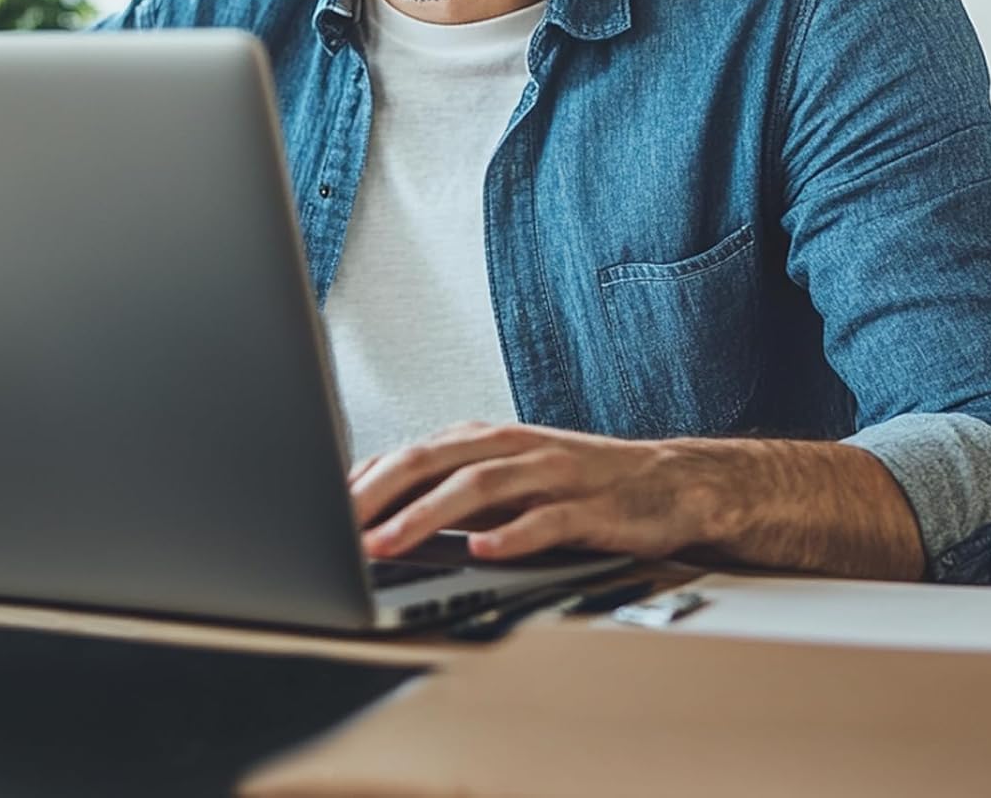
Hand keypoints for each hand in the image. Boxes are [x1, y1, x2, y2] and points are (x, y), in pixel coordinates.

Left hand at [348, 421, 721, 562]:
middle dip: (381, 494)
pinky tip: (482, 551)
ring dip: (427, 515)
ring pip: (479, 486)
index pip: (411, 453)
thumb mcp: (506, 478)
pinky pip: (545, 520)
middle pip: (434, 460)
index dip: (365, 480)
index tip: (322, 511)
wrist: (668, 482)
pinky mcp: (589, 506)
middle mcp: (512, 446)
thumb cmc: (575, 483)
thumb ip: (449, 489)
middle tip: (340, 528)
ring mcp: (551, 472)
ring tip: (390, 543)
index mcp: (485, 438)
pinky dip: (510, 535)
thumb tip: (376, 512)